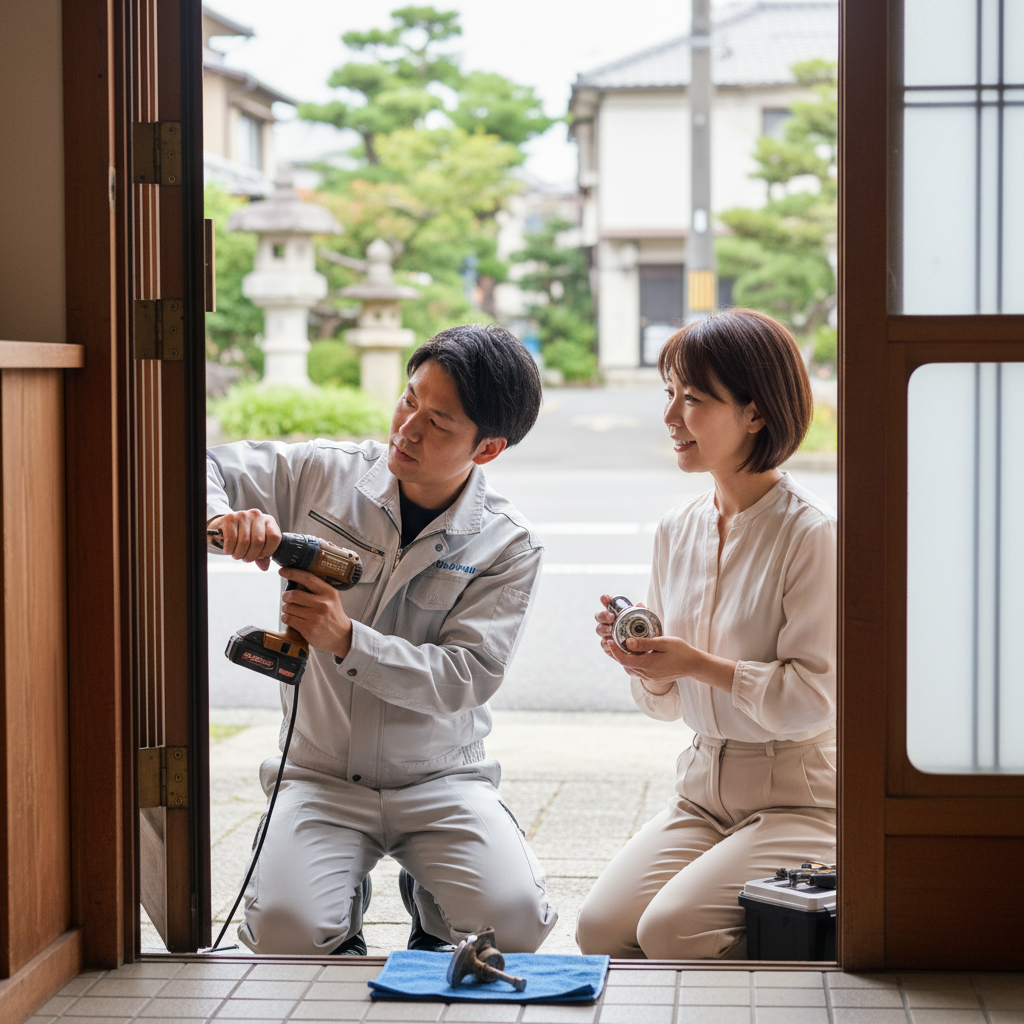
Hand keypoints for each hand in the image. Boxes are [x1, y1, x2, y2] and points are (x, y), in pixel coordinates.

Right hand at [209, 510, 280, 570]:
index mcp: (268, 521)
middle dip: (251, 556)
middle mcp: (257, 515)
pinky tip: (229, 550)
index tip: (260, 556)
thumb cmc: (244, 536)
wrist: (224, 526)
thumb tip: (264, 567)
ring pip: (244, 542)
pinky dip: (229, 549)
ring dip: (239, 554)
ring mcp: (243, 515)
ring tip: (237, 555)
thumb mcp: (257, 545)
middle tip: (245, 559)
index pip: (274, 537)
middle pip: (259, 541)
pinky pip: (231, 539)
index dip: (267, 551)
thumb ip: (263, 555)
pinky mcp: (229, 518)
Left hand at [280, 568, 353, 658]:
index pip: (307, 578)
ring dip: (286, 609)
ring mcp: (315, 617)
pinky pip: (288, 619)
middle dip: (286, 596)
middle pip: (293, 595)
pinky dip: (286, 618)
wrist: (342, 637)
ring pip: (288, 607)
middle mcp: (323, 603)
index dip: (292, 573)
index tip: (282, 571)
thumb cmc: (332, 615)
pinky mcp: (308, 629)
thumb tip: (295, 579)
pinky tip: (293, 619)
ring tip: (293, 611)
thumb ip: (313, 590)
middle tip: (288, 599)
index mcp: (329, 592)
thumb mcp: (329, 599)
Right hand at [594, 593, 650, 647]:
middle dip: (603, 615)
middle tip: (611, 617)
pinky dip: (606, 643)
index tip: (606, 598)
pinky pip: (604, 644)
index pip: (609, 604)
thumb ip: (642, 613)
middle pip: (599, 616)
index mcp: (616, 613)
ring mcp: (606, 634)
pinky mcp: (608, 647)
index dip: (605, 600)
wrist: (644, 649)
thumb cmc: (643, 631)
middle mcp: (608, 622)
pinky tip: (610, 642)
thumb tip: (639, 605)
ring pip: (599, 629)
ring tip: (610, 630)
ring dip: (604, 629)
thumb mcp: (646, 621)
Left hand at [603, 633, 735, 695]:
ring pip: (630, 669)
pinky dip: (632, 663)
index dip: (614, 650)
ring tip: (622, 647)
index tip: (609, 640)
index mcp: (647, 664)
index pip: (623, 659)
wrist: (694, 665)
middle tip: (613, 641)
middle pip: (624, 665)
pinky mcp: (653, 678)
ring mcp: (650, 677)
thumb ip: (645, 643)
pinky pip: (637, 671)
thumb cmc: (680, 651)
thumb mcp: (663, 642)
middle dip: (617, 654)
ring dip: (624, 659)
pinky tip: (634, 654)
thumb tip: (627, 642)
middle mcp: (646, 674)